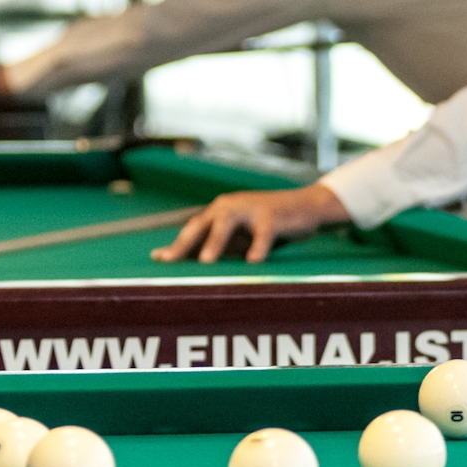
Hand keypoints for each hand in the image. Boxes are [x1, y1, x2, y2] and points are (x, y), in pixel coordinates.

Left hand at [152, 182, 349, 264]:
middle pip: (202, 223)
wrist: (308, 205)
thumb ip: (215, 245)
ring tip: (206, 261)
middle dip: (185, 242)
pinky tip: (253, 262)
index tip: (158, 260)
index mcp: (219, 211)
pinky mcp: (273, 214)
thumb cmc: (268, 224)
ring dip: (215, 241)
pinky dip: (258, 247)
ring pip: (227, 223)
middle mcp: (230, 206)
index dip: (176, 245)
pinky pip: (264, 233)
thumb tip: (175, 258)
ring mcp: (251, 208)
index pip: (192, 229)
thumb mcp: (240, 236)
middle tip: (170, 260)